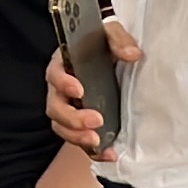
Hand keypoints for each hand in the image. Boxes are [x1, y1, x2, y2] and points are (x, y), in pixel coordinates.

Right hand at [42, 17, 141, 159]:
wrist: (111, 59)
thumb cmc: (104, 45)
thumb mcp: (110, 34)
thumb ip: (118, 39)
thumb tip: (132, 53)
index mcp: (64, 65)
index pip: (54, 75)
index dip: (63, 84)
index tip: (79, 90)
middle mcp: (61, 90)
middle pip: (55, 108)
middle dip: (73, 118)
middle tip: (95, 120)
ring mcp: (70, 110)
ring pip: (63, 128)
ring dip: (77, 137)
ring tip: (97, 140)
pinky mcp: (82, 126)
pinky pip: (81, 143)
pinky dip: (92, 151)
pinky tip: (108, 153)